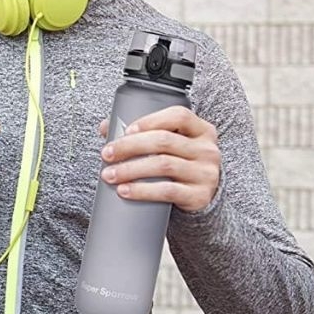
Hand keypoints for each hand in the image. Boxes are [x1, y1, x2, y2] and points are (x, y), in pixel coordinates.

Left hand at [98, 106, 219, 211]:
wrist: (198, 197)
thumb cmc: (177, 164)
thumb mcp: (167, 146)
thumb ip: (140, 133)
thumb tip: (106, 126)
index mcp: (201, 130)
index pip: (179, 116)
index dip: (151, 120)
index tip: (125, 130)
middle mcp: (207, 150)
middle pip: (164, 141)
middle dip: (130, 146)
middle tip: (107, 154)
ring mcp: (206, 173)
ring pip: (163, 165)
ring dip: (130, 169)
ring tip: (109, 174)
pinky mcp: (199, 196)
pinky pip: (167, 191)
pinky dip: (142, 190)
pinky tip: (125, 190)